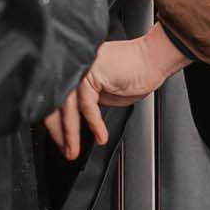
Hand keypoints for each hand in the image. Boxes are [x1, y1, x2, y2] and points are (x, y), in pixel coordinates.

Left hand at [41, 26, 188, 159]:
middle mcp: (75, 68)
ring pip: (68, 107)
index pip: (58, 100)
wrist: (153, 58)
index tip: (61, 141)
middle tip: (64, 151)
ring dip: (71, 133)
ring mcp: (81, 69)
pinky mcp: (91, 74)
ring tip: (74, 151)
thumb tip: (75, 120)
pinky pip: (87, 105)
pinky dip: (94, 124)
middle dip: (59, 132)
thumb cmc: (136, 72)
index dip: (57, 124)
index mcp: (76, 72)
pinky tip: (100, 136)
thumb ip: (88, 103)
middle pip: (55, 104)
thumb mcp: (106, 94)